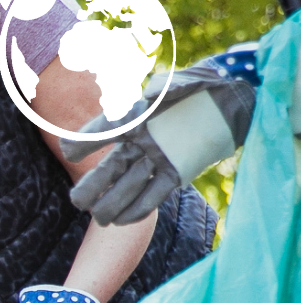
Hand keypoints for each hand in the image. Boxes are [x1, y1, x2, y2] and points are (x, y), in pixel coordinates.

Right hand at [63, 48, 257, 224]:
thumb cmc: (205, 84)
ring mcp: (156, 159)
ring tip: (100, 220)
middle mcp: (140, 142)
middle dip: (92, 186)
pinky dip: (140, 208)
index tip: (68, 150)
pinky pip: (154, 194)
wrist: (235, 101)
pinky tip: (123, 222)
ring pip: (128, 185)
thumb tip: (150, 94)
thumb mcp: (186, 80)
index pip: (104, 130)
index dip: (85, 141)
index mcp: (136, 118)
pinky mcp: (176, 173)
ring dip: (113, 203)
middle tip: (78, 201)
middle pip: (109, 168)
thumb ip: (167, 87)